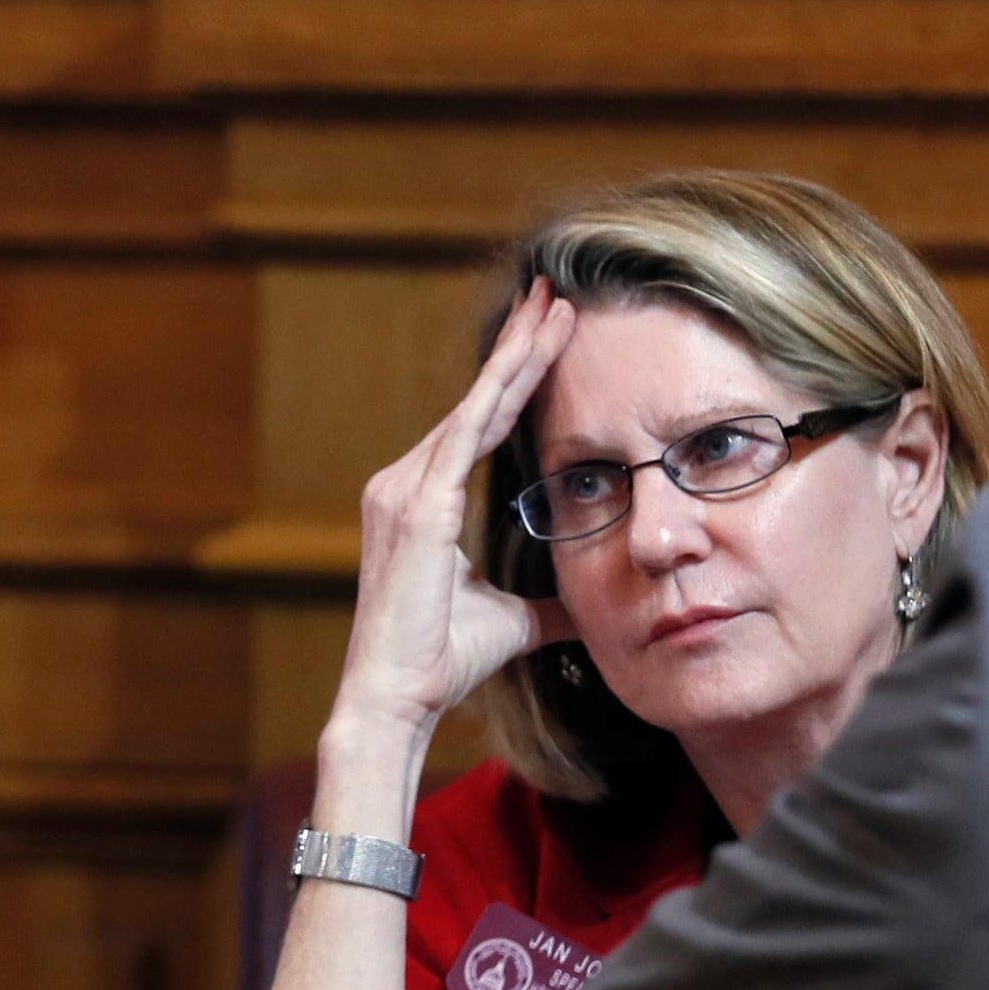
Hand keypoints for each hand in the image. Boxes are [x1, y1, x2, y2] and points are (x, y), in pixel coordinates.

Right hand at [327, 283, 579, 758]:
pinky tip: (532, 353)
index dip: (514, 376)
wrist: (399, 696)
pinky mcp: (418, 503)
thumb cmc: (443, 660)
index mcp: (421, 499)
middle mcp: (404, 481)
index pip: (478, 423)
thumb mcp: (513, 620)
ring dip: (518, 354)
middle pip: (476, 400)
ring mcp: (404, 487)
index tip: (548, 332)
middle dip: (518, 345)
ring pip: (476, 405)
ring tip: (557, 308)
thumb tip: (590, 602)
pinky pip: (468, 431)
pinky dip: (502, 390)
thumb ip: (547, 601)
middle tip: (554, 292)